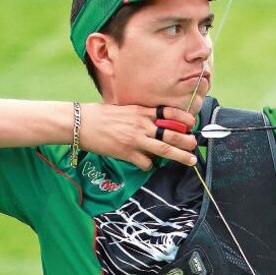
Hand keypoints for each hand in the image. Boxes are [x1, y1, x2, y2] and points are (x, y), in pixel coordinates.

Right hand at [78, 104, 196, 169]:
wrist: (80, 123)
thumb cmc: (100, 115)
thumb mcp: (124, 109)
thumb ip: (140, 114)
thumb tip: (154, 122)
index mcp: (141, 111)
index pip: (168, 112)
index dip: (183, 117)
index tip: (192, 122)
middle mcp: (141, 124)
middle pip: (171, 132)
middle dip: (186, 139)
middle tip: (195, 144)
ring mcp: (135, 139)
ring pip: (163, 148)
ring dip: (179, 155)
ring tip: (191, 160)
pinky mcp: (126, 153)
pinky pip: (145, 162)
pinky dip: (150, 165)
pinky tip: (149, 165)